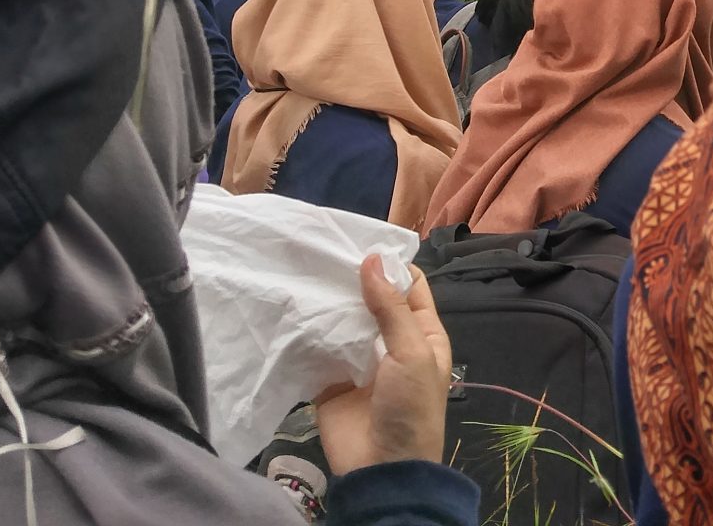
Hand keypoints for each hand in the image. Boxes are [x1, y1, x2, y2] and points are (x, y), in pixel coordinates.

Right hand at [314, 258, 450, 474]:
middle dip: (352, 280)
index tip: (360, 242)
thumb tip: (372, 260)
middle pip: (371, 300)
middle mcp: (390, 343)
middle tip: (321, 252)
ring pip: (343, 321)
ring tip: (302, 272)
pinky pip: (318, 348)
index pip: (409, 288)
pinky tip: (291, 306)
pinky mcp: (330, 379)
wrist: (382, 469)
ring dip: (328, 302)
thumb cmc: (410, 409)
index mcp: (421, 334)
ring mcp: (359, 361)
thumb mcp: (412, 353)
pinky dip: (307, 331)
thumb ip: (391, 308)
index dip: (390, 265)